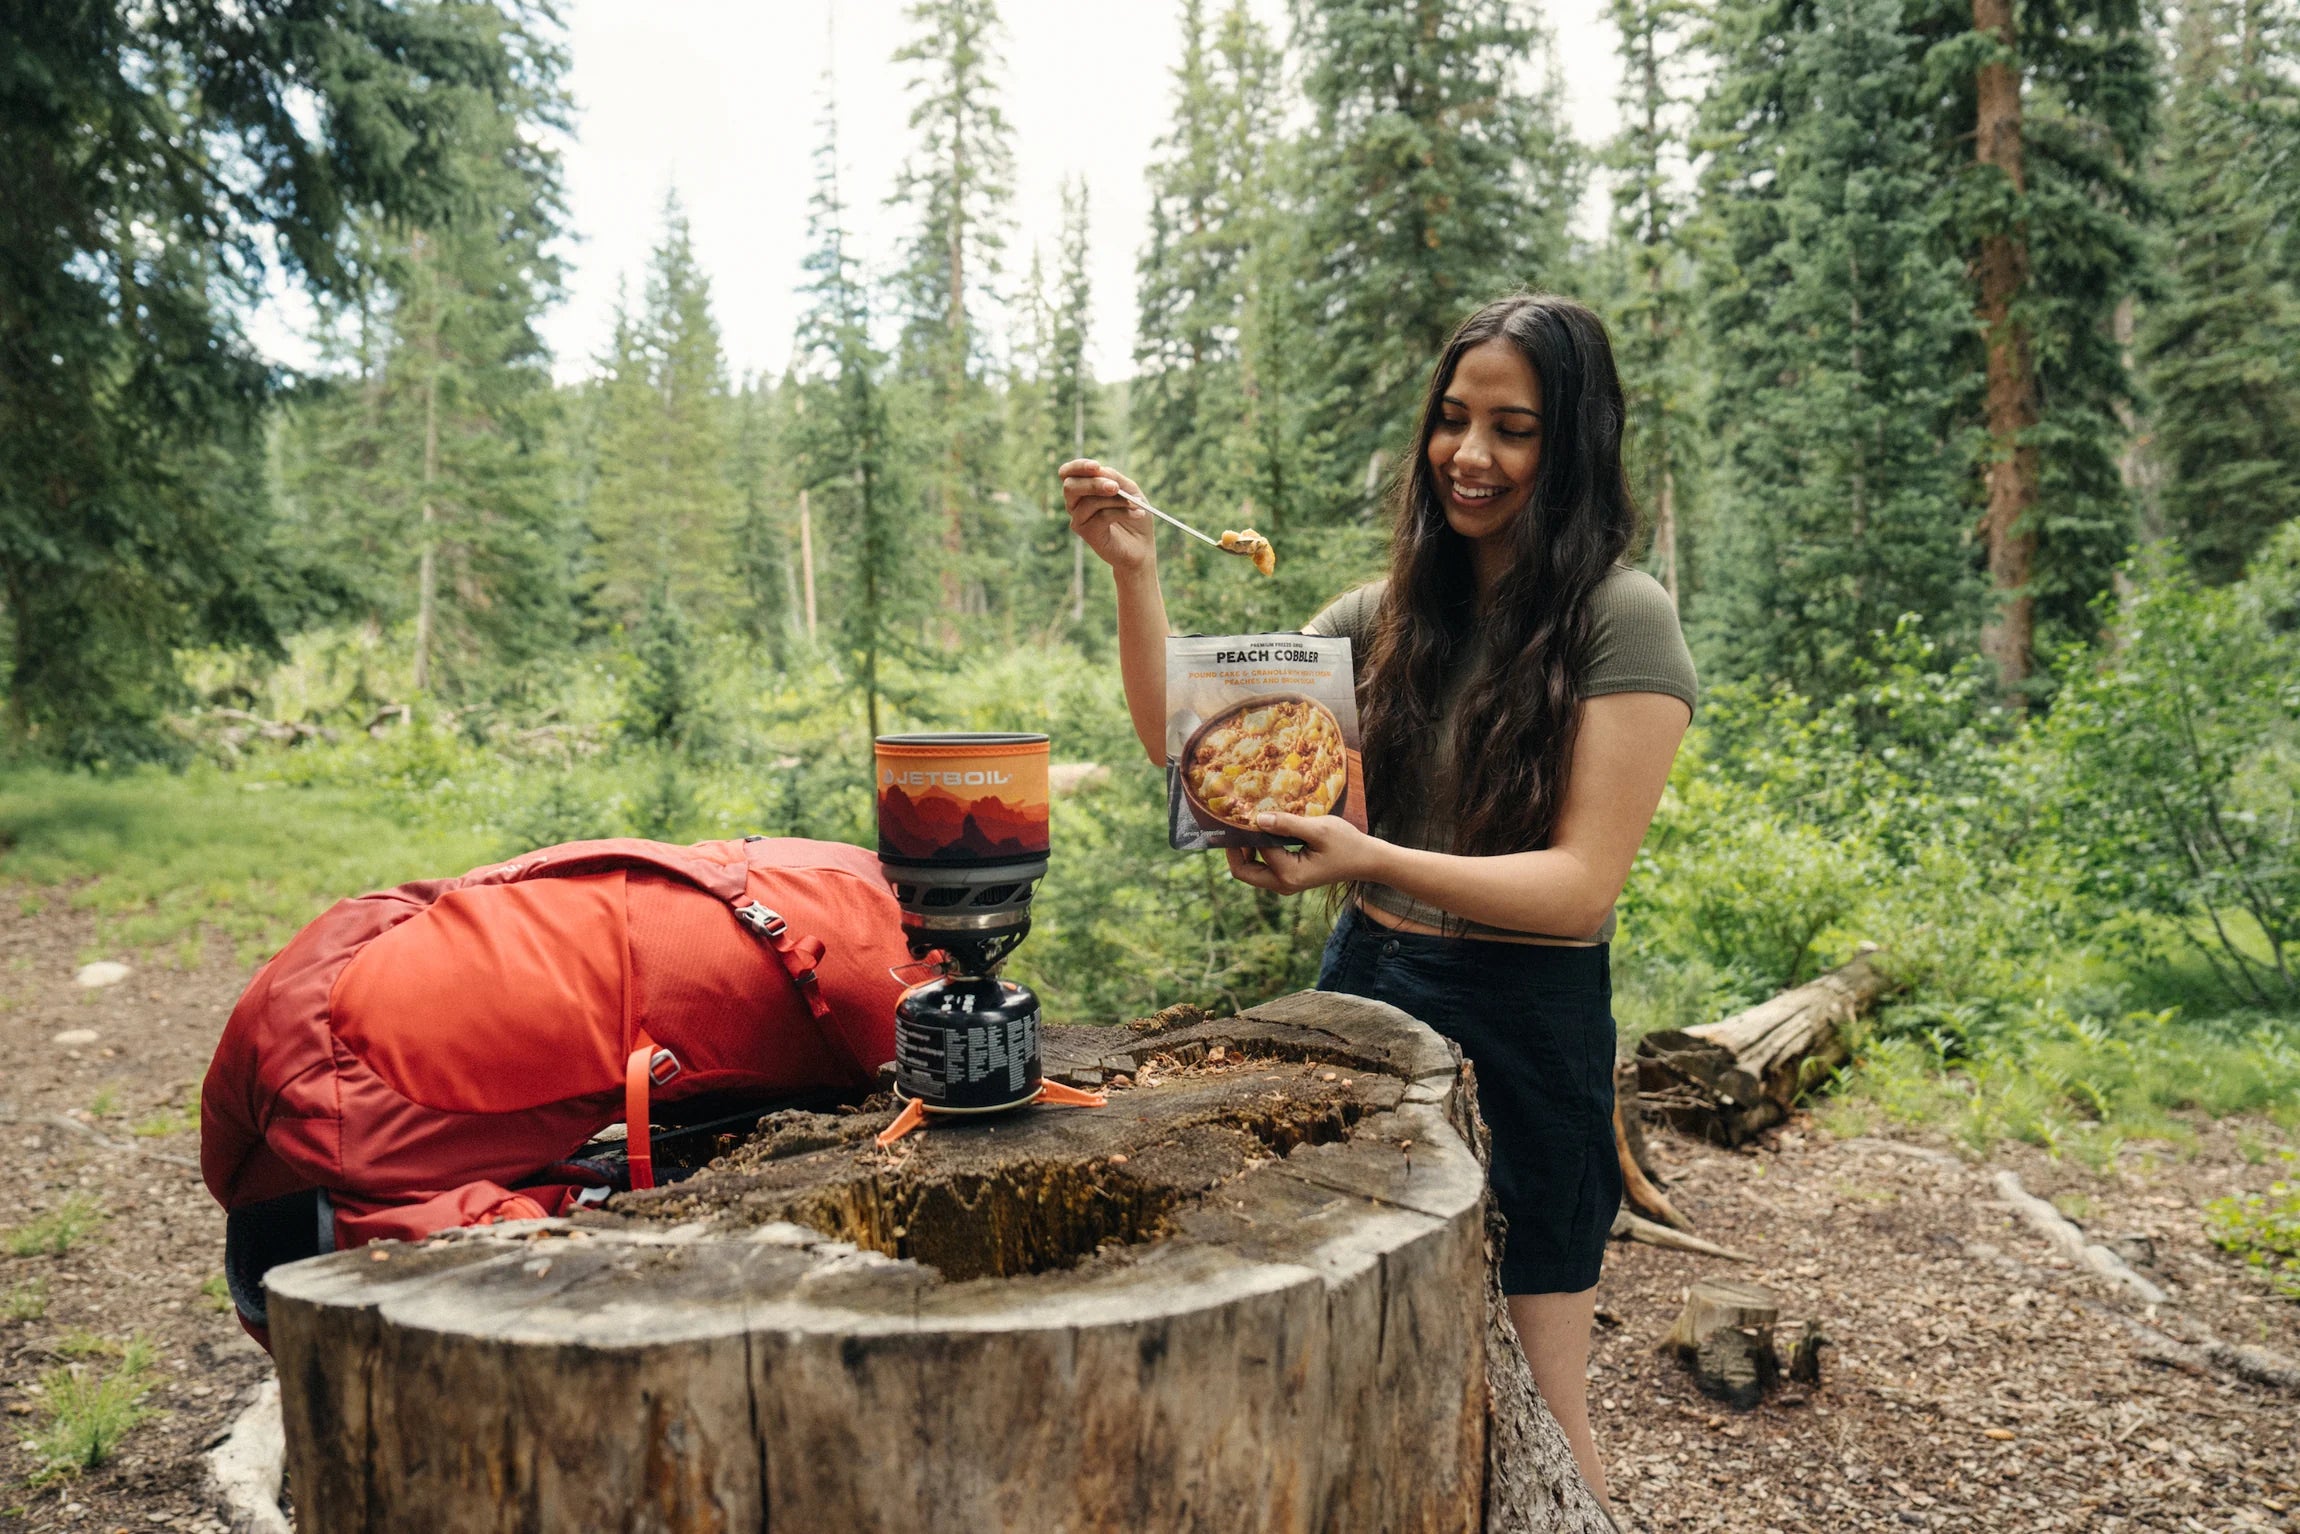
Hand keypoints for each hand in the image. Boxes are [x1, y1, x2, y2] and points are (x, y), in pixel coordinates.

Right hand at [1059, 459, 1155, 576]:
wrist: (1142, 545)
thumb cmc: (1134, 513)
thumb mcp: (1129, 489)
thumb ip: (1114, 478)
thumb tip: (1100, 470)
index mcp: (1082, 489)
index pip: (1066, 473)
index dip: (1077, 467)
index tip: (1096, 466)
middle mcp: (1075, 504)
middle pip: (1070, 486)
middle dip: (1094, 484)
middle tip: (1115, 487)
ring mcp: (1079, 520)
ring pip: (1089, 502)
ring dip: (1115, 500)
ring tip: (1135, 503)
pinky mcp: (1087, 534)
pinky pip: (1101, 517)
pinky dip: (1122, 512)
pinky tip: (1138, 513)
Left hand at [1222, 812, 1380, 895]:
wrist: (1366, 860)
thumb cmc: (1347, 844)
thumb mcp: (1319, 829)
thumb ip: (1288, 824)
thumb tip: (1258, 819)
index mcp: (1289, 874)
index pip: (1256, 851)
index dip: (1246, 831)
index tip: (1241, 810)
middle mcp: (1283, 884)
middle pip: (1243, 872)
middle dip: (1234, 849)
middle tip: (1232, 822)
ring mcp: (1285, 884)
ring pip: (1250, 871)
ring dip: (1244, 850)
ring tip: (1245, 825)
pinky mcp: (1288, 878)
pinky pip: (1262, 868)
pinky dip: (1256, 852)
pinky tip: (1260, 832)